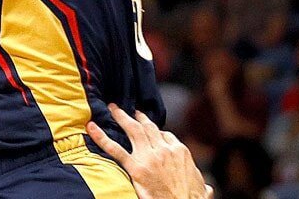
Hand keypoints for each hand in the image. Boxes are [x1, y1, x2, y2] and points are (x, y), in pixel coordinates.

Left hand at [87, 105, 209, 198]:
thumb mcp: (201, 189)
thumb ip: (201, 185)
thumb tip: (206, 187)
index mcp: (180, 152)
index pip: (166, 136)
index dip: (156, 131)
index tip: (150, 127)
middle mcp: (164, 149)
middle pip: (149, 127)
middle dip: (138, 117)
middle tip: (130, 110)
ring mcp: (149, 156)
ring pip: (133, 130)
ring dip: (121, 117)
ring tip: (112, 108)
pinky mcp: (136, 167)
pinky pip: (115, 149)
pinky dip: (101, 137)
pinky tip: (92, 128)